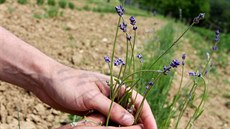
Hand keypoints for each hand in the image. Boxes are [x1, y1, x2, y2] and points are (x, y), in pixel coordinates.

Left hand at [32, 64, 156, 128]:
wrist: (48, 82)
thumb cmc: (68, 84)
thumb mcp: (90, 96)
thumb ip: (111, 108)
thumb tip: (131, 120)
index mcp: (114, 85)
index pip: (137, 100)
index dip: (147, 115)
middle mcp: (112, 94)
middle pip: (131, 110)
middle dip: (138, 123)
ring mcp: (103, 102)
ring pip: (119, 117)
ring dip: (122, 126)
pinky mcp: (94, 109)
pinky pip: (106, 120)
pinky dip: (110, 127)